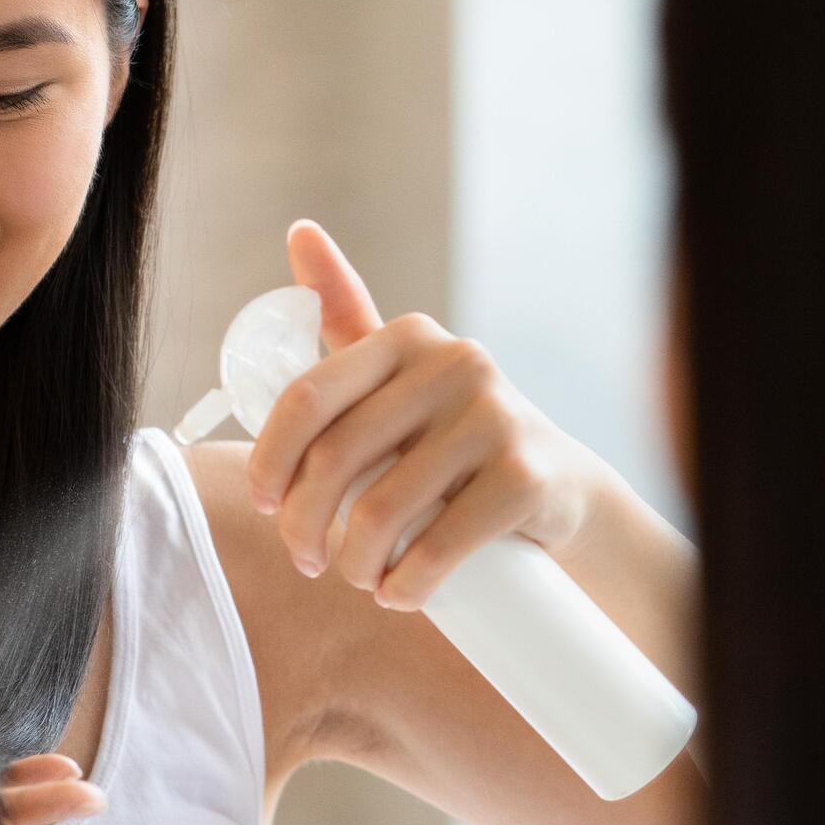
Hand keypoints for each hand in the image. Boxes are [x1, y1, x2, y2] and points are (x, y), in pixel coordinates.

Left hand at [244, 219, 611, 611]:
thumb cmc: (450, 436)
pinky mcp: (525, 475)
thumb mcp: (398, 375)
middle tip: (310, 562)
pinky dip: (407, 584)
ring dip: (355, 565)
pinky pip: (438, 545)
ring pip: (382, 512)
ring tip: (359, 578)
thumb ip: (346, 313)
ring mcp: (494, 416)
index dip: (270, 462)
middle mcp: (453, 363)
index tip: (267, 506)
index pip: (306, 399)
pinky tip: (400, 593)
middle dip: (306, 529)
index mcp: (406, 337)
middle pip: (337, 463)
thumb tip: (299, 231)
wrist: (557, 486)